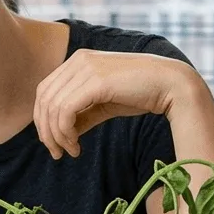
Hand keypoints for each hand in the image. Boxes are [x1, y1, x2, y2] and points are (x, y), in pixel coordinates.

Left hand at [33, 50, 202, 159]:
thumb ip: (82, 115)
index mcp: (78, 61)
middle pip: (43, 99)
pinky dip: (65, 133)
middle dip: (45, 130)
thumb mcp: (104, 105)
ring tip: (71, 151)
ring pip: (53, 107)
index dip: (42, 119)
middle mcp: (78, 60)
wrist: (171, 85)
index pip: (44, 90)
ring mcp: (86, 68)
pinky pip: (65, 111)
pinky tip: (77, 146)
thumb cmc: (141, 95)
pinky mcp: (96, 81)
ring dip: (57, 136)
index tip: (53, 142)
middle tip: (56, 153)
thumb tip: (62, 135)